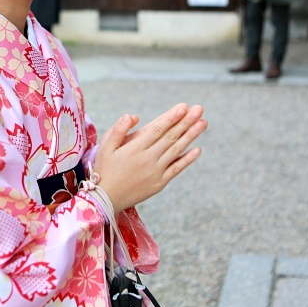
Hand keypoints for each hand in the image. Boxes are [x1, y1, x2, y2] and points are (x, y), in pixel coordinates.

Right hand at [91, 103, 206, 213]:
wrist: (106, 199)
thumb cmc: (104, 170)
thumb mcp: (105, 148)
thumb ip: (117, 130)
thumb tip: (133, 116)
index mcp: (134, 148)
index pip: (157, 129)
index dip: (171, 117)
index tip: (183, 107)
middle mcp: (147, 159)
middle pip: (170, 137)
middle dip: (186, 121)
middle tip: (199, 109)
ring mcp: (155, 172)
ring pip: (176, 150)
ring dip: (191, 136)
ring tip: (203, 123)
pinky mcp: (159, 183)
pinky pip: (176, 168)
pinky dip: (187, 159)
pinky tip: (198, 149)